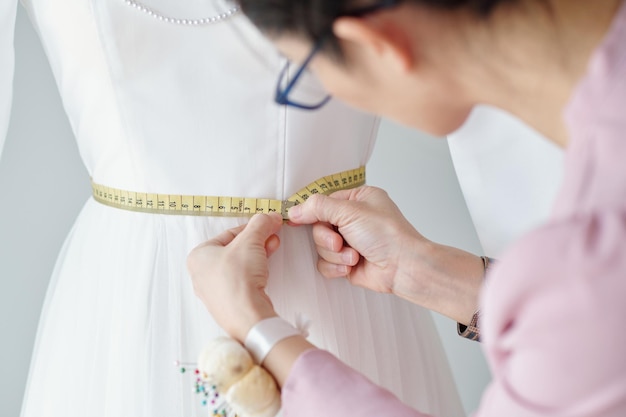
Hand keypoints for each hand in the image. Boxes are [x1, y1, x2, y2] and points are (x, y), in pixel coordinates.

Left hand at [187, 213, 283, 341]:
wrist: (247, 315)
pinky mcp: (228, 303)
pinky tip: (265, 271)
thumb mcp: (250, 241)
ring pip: (239, 266)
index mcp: (198, 256)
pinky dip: (254, 273)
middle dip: (257, 242)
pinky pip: (242, 282)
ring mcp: (214, 291)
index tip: (267, 224)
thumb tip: (269, 217)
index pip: (229, 234)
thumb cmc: (238, 279)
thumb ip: (260, 225)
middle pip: (235, 250)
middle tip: (272, 237)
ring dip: (258, 256)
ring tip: (272, 250)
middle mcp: (202, 275)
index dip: (252, 228)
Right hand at [288, 186, 483, 323]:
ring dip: (334, 254)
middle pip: (318, 227)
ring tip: (354, 256)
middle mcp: (353, 219)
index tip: (297, 220)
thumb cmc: (386, 234)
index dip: (311, 212)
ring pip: (320, 247)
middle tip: (340, 241)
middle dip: (327, 238)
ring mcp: (350, 242)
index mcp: (357, 199)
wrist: (402, 267)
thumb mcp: (349, 211)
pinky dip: (336, 267)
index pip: (323, 202)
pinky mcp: (347, 263)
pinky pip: (325, 264)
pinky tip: (351, 267)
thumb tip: (293, 210)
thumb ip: (318, 207)